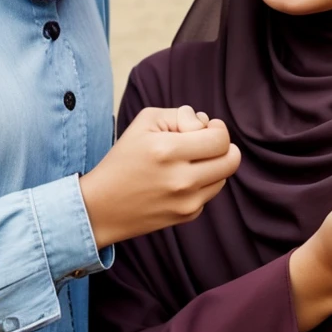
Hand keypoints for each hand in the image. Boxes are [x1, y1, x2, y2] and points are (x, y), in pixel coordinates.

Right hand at [80, 106, 240, 247]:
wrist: (101, 207)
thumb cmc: (123, 158)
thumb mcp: (145, 122)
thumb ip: (181, 114)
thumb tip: (206, 124)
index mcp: (168, 151)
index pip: (220, 139)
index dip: (217, 128)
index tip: (206, 126)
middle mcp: (181, 179)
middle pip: (231, 160)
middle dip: (224, 146)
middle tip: (207, 141)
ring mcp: (186, 202)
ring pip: (224, 176)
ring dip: (214, 164)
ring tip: (191, 159)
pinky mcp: (187, 216)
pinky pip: (210, 193)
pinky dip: (202, 182)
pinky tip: (180, 178)